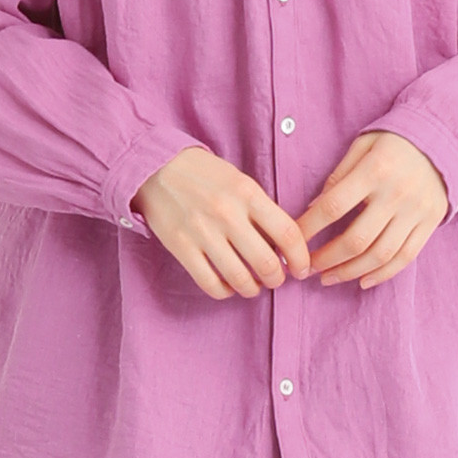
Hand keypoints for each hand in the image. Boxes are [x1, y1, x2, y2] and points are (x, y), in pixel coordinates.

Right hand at [131, 147, 314, 299]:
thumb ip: (261, 210)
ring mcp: (203, 232)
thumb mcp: (240, 181)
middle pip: (267, 263)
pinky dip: (225, 291)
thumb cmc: (204, 174)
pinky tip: (228, 284)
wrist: (156, 167)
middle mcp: (227, 214)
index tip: (302, 268)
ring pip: (240, 279)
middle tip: (276, 278)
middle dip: (277, 278)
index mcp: (248, 193)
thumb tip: (283, 247)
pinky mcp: (181, 247)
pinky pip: (211, 283)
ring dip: (253, 289)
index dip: (301, 258)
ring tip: (253, 285)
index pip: (288, 233)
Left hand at [294, 131, 448, 290]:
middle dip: (327, 259)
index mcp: (375, 170)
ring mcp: (416, 212)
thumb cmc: (393, 142)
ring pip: (380, 255)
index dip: (309, 228)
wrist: (442, 139)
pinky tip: (363, 281)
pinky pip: (405, 257)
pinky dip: (383, 274)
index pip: (334, 206)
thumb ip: (338, 176)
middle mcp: (397, 194)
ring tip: (329, 278)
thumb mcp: (362, 146)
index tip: (292, 241)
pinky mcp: (431, 223)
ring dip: (350, 272)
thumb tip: (312, 208)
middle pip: (356, 239)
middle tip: (308, 268)